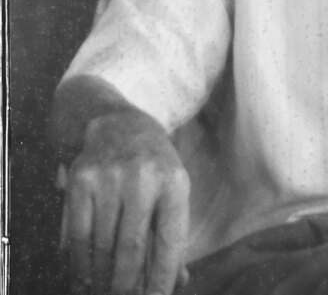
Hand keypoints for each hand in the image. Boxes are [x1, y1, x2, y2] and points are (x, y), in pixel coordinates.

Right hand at [61, 109, 189, 294]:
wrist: (116, 124)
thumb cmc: (151, 166)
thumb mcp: (172, 189)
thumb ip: (171, 235)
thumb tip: (177, 282)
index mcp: (174, 182)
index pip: (169, 241)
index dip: (161, 278)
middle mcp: (143, 177)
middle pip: (131, 249)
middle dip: (124, 286)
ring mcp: (109, 177)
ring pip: (101, 246)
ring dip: (99, 279)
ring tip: (99, 293)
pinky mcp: (80, 180)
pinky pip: (76, 234)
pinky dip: (77, 263)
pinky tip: (80, 278)